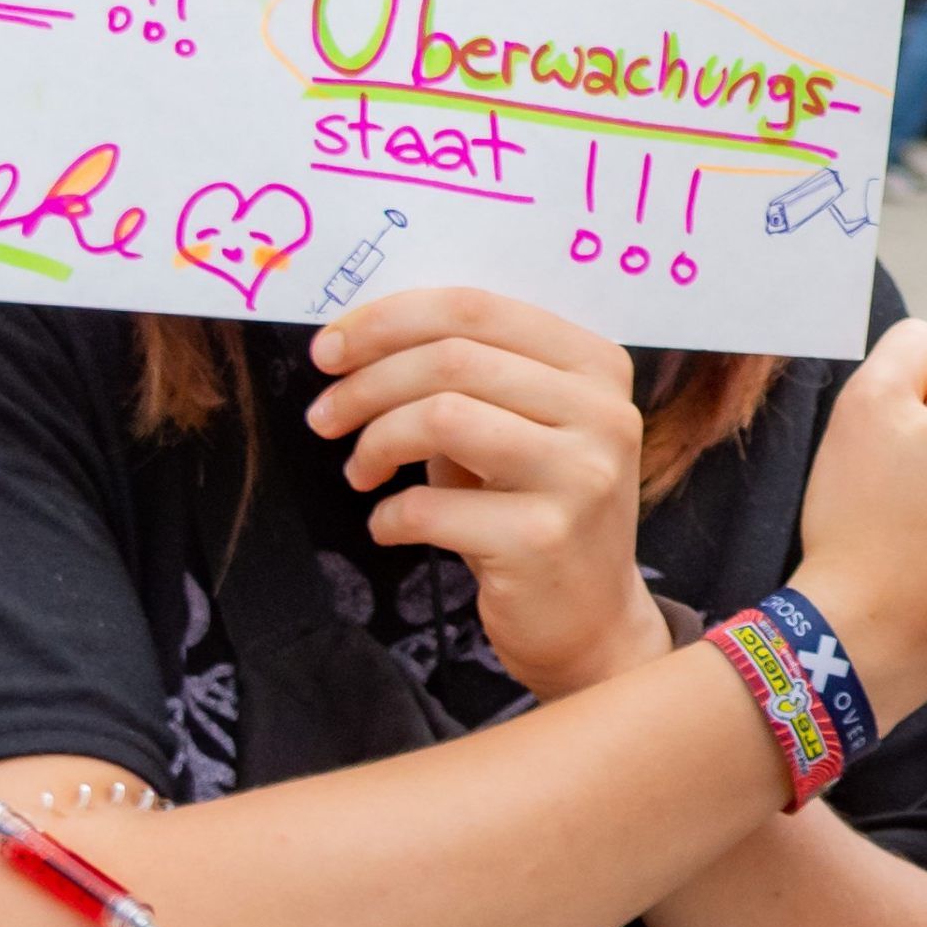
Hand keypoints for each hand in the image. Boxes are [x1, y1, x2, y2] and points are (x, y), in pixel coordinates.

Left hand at [308, 290, 653, 699]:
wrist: (590, 618)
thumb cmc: (536, 508)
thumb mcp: (521, 427)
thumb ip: (469, 376)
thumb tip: (356, 337)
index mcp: (598, 365)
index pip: (477, 307)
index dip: (387, 320)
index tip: (330, 348)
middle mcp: (603, 413)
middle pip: (452, 357)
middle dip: (365, 383)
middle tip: (324, 415)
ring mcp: (580, 476)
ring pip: (440, 416)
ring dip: (374, 442)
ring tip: (358, 471)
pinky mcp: (544, 539)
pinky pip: (430, 506)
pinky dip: (388, 516)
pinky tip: (391, 526)